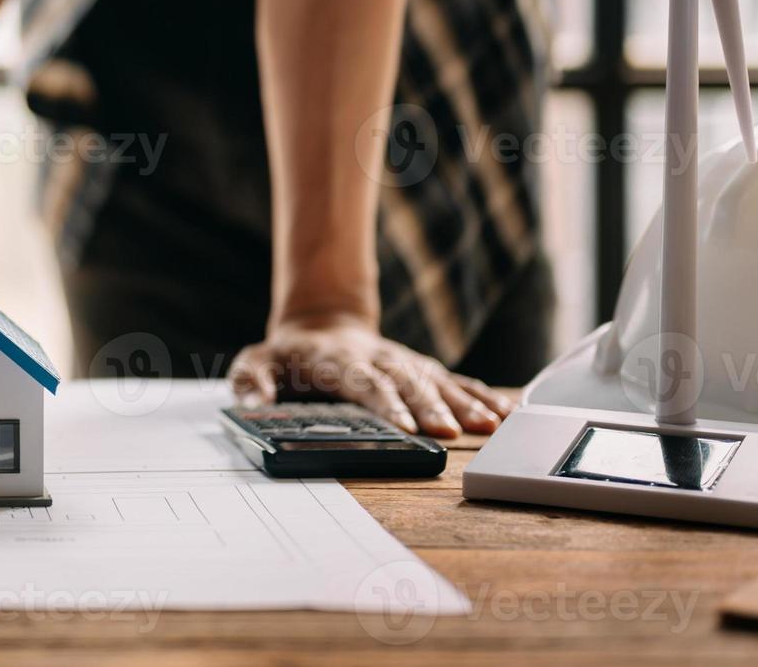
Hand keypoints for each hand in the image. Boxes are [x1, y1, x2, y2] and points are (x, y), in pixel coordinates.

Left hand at [227, 314, 513, 437]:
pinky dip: (480, 394)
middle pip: (407, 383)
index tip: (407, 427)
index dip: (386, 404)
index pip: (364, 384)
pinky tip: (505, 411)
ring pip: (436, 380)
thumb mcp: (256, 363)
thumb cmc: (287, 357)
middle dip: (431, 408)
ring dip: (464, 403)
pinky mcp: (419, 368)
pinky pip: (454, 380)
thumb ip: (252, 381)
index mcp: (337, 362)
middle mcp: (376, 360)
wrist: (320, 325)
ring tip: (491, 424)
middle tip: (452, 433)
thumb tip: (255, 401)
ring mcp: (402, 363)